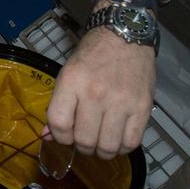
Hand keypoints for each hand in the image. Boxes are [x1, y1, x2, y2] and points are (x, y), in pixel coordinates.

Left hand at [45, 25, 154, 159]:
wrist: (124, 37)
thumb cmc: (92, 55)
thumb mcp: (67, 73)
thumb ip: (58, 105)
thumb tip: (47, 135)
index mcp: (72, 82)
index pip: (59, 124)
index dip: (59, 137)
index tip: (64, 135)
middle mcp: (96, 93)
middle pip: (84, 140)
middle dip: (81, 147)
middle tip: (84, 140)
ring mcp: (121, 102)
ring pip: (108, 147)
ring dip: (101, 151)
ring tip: (100, 142)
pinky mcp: (143, 108)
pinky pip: (131, 143)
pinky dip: (122, 148)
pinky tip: (117, 140)